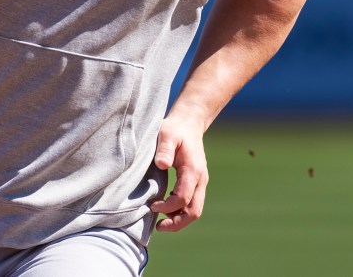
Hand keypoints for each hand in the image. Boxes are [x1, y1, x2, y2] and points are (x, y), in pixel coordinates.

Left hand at [149, 114, 208, 231]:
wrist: (189, 124)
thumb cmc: (174, 129)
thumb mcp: (166, 134)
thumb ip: (164, 149)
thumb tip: (162, 164)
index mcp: (193, 170)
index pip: (183, 198)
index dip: (168, 207)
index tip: (152, 206)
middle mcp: (200, 179)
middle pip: (194, 211)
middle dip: (177, 222)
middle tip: (158, 227)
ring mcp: (200, 182)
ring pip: (195, 210)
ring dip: (180, 220)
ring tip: (161, 224)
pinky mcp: (196, 183)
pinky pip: (192, 204)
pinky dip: (181, 212)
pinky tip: (166, 210)